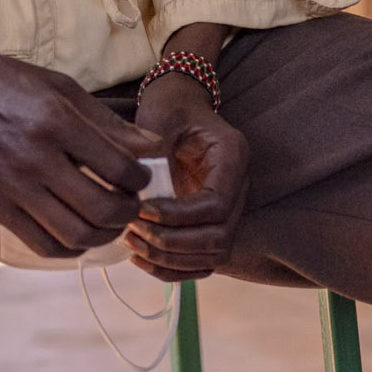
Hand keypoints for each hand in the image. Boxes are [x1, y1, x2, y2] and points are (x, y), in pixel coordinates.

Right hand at [0, 0, 157, 258]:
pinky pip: (42, 244)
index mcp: (55, 122)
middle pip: (100, 207)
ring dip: (104, 234)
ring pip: (74, 234)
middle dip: (129, 211)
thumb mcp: (62, 88)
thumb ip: (108, 123)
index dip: (140, 179)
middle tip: (133, 204)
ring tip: (111, 221)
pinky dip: (70, 248)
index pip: (117, 167)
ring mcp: (12, 187)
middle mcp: (34, 158)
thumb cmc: (7, 83)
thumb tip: (152, 148)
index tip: (141, 176)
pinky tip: (80, 233)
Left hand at [124, 30, 247, 281]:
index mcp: (232, 156)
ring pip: (213, 254)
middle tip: (134, 231)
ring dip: (171, 259)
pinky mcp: (212, 222)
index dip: (179, 216)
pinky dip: (173, 268)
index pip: (217, 205)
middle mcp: (238, 185)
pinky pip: (202, 260)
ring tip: (132, 243)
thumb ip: (155, 158)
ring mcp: (229, 206)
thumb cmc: (169, 107)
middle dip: (173, 243)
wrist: (178, 103)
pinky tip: (142, 258)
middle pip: (219, 237)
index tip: (142, 211)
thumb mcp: (161, 121)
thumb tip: (142, 201)